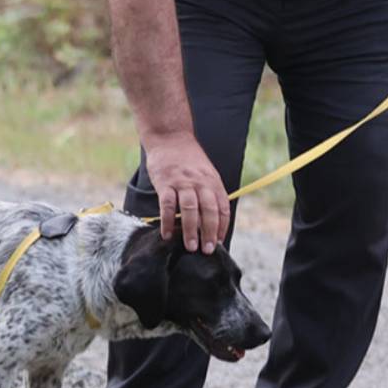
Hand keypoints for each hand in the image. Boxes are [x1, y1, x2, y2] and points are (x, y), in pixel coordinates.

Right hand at [144, 134, 229, 252]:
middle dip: (209, 232)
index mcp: (213, 182)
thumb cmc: (188, 159)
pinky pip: (167, 205)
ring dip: (191, 230)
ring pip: (190, 209)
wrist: (170, 137)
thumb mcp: (206, 173)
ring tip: (190, 246)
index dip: (222, 226)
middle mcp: (200, 183)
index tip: (219, 242)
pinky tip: (167, 234)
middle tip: (207, 250)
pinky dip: (167, 221)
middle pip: (208, 210)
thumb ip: (210, 193)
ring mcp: (182, 183)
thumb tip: (211, 220)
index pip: (222, 208)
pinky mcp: (165, 183)